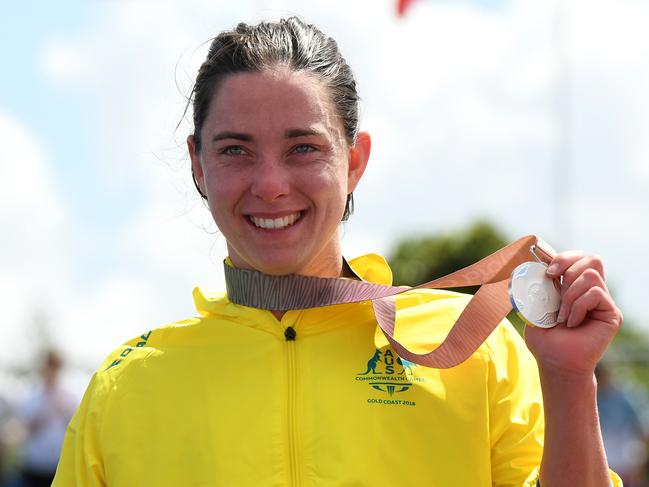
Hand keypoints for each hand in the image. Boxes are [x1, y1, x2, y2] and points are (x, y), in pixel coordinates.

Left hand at [524, 251, 622, 377]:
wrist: (555, 362)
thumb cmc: (545, 338)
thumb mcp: (534, 308)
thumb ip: (537, 287)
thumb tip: (535, 270)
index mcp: (574, 285)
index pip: (578, 257)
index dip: (564, 258)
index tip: (549, 272)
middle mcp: (591, 291)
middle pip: (591, 258)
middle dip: (569, 269)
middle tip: (556, 290)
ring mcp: (603, 302)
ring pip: (591, 275)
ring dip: (570, 294)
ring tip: (563, 315)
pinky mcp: (612, 314)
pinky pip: (596, 293)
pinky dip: (578, 306)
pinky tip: (572, 323)